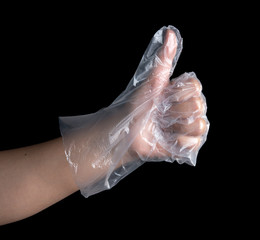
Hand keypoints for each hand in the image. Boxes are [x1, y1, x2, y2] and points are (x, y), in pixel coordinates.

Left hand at [59, 26, 208, 196]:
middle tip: (160, 113)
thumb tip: (170, 31)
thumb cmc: (135, 106)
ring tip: (163, 127)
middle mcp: (187, 109)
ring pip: (200, 124)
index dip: (179, 91)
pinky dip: (178, 142)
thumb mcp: (151, 82)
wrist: (126, 132)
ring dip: (177, 126)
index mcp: (180, 93)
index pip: (195, 86)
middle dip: (175, 110)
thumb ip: (163, 60)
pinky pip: (194, 143)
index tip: (164, 95)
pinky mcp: (185, 145)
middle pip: (199, 105)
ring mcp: (187, 127)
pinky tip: (166, 139)